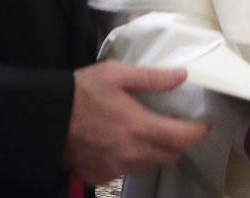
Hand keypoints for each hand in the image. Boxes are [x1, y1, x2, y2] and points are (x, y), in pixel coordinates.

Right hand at [62, 61, 209, 185]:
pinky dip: (131, 160)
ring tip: (147, 134)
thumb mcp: (116, 74)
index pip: (183, 137)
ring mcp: (116, 168)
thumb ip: (151, 77)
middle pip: (170, 155)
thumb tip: (181, 75)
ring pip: (150, 165)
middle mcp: (132, 153)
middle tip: (174, 126)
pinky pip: (126, 171)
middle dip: (178, 142)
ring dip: (155, 152)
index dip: (198, 132)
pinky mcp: (101, 175)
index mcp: (139, 127)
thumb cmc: (80, 92)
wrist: (45, 118)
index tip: (203, 125)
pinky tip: (120, 144)